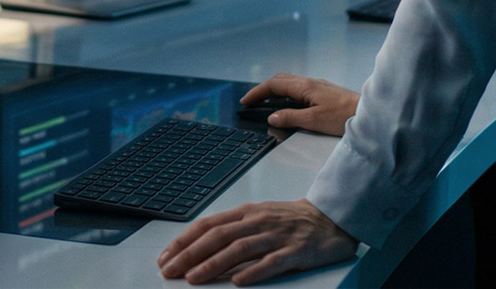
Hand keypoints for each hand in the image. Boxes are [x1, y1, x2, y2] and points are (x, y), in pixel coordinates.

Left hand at [157, 199, 358, 284]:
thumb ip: (232, 230)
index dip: (184, 241)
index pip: (208, 225)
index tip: (165, 257)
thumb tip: (199, 247)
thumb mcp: (257, 217)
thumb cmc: (289, 220)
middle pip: (218, 236)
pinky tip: (238, 282)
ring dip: (214, 264)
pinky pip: (273, 262)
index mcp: (246, 213)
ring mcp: (277, 236)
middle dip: (190, 254)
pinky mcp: (297, 251)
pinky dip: (254, 272)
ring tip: (194, 278)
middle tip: (169, 271)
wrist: (330, 218)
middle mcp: (258, 221)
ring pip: (240, 249)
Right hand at [242, 73, 358, 134]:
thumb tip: (272, 117)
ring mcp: (318, 86)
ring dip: (274, 90)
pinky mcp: (325, 92)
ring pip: (290, 83)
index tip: (245, 101)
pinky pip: (298, 88)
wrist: (369, 112)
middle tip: (251, 100)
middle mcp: (310, 82)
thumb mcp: (314, 121)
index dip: (257, 93)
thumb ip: (291, 118)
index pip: (274, 85)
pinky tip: (288, 103)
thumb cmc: (344, 116)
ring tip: (265, 102)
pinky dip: (286, 93)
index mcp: (305, 86)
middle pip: (280, 80)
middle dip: (263, 89)